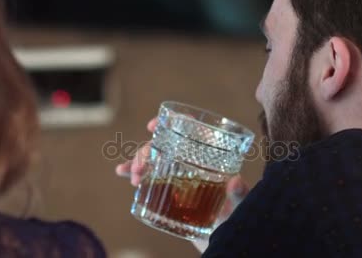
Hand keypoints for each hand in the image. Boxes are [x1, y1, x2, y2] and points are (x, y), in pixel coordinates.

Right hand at [115, 117, 249, 252]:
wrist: (221, 239)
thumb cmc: (235, 219)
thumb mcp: (240, 207)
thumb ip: (240, 195)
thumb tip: (236, 181)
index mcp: (210, 158)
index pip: (193, 131)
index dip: (174, 122)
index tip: (153, 126)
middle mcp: (192, 161)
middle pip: (166, 144)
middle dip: (146, 151)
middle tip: (138, 168)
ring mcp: (178, 174)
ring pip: (153, 158)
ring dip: (137, 162)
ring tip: (132, 176)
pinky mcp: (167, 190)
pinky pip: (147, 176)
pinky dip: (132, 172)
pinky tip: (121, 172)